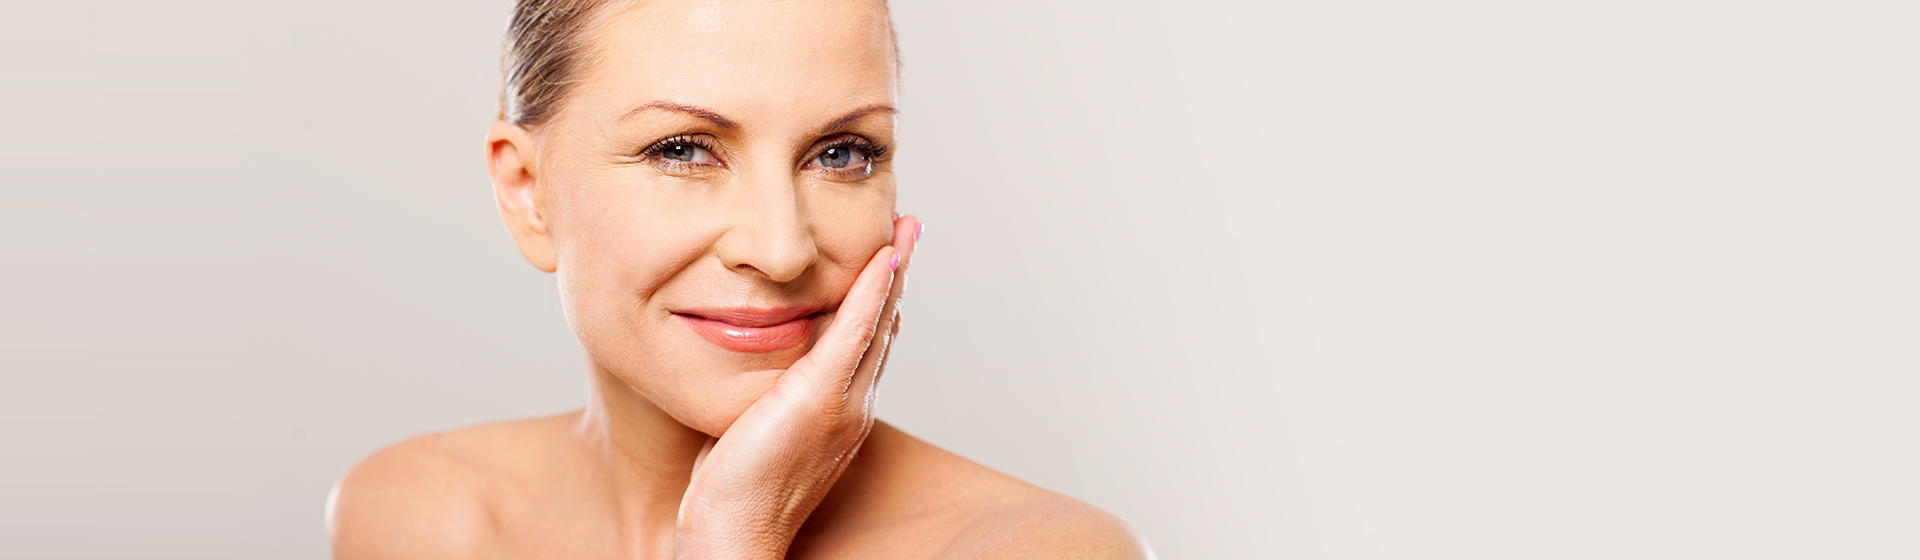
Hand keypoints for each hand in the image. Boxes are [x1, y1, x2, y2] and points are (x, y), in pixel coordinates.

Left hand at [675, 215, 920, 558]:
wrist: (734, 532)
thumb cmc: (733, 492)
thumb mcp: (755, 428)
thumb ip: (766, 395)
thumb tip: (756, 371)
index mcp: (843, 414)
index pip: (869, 345)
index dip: (881, 300)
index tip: (887, 261)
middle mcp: (856, 406)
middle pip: (885, 326)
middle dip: (898, 276)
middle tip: (908, 230)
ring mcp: (846, 403)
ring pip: (880, 322)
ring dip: (895, 271)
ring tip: (905, 230)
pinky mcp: (822, 397)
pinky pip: (858, 330)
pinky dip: (875, 290)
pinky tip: (885, 258)